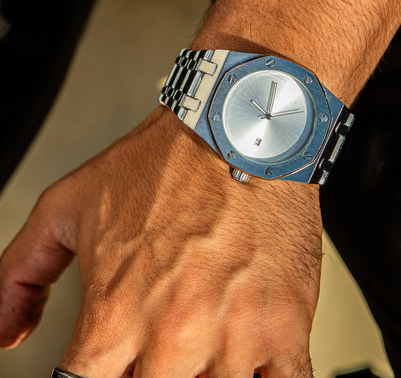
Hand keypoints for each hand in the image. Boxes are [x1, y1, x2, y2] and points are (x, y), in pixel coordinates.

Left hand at [0, 106, 321, 376]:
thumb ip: (20, 274)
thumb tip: (5, 332)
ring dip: (205, 376)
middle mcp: (175, 334)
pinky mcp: (286, 324)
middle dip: (149, 374)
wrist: (239, 132)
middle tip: (158, 348)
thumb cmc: (167, 163)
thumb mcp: (69, 205)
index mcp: (115, 313)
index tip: (110, 367)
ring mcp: (236, 335)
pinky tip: (254, 365)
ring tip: (204, 344)